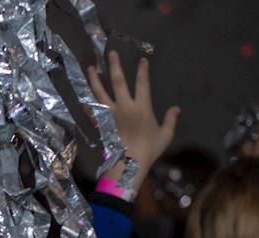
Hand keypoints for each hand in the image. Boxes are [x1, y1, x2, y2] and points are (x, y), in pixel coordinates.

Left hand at [88, 51, 180, 190]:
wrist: (128, 163)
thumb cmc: (149, 150)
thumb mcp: (165, 135)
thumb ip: (170, 120)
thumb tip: (176, 109)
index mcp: (142, 107)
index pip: (143, 83)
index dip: (143, 70)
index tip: (142, 60)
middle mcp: (125, 106)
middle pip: (118, 82)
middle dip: (115, 66)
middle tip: (111, 53)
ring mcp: (110, 114)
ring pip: (101, 93)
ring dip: (95, 79)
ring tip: (90, 68)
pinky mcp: (101, 123)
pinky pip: (93, 110)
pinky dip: (87, 102)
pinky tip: (82, 95)